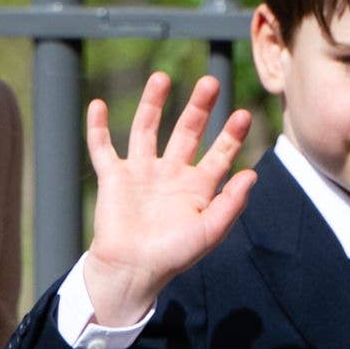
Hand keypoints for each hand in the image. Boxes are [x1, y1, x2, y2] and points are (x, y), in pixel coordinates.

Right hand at [80, 73, 255, 330]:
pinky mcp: (113, 177)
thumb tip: (252, 174)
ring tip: (162, 78)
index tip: (242, 114)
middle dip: (198, 108)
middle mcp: (169, 174)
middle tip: (210, 82)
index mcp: (195, 188)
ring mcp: (140, 173)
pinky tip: (99, 105)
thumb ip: (230, 203)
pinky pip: (102, 148)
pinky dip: (97, 127)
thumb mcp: (209, 231)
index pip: (218, 154)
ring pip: (146, 129)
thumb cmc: (173, 256)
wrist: (132, 270)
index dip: (230, 135)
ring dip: (153, 104)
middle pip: (186, 132)